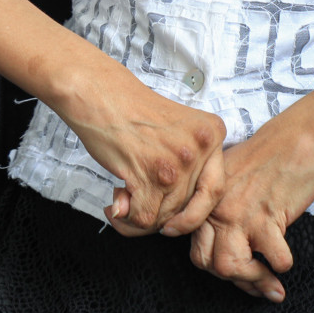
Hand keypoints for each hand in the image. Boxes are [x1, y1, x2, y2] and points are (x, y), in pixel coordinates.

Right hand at [54, 67, 225, 236]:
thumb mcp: (179, 129)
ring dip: (140, 218)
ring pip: (166, 216)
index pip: (215, 189)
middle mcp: (198, 149)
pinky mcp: (147, 175)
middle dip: (164, 217)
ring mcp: (174, 164)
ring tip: (122, 201)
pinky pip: (143, 217)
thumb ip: (188, 168)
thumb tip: (176, 216)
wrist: (98, 92)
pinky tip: (114, 205)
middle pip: (189, 206)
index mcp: (211, 134)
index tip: (179, 218)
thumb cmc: (131, 108)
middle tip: (142, 209)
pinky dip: (127, 220)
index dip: (196, 210)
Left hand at [188, 87, 313, 302]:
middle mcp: (218, 209)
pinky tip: (284, 260)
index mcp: (206, 200)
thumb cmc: (266, 155)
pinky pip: (273, 259)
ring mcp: (240, 215)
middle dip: (233, 278)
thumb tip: (219, 236)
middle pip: (208, 262)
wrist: (296, 141)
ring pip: (230, 266)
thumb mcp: (227, 174)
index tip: (228, 273)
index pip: (195, 246)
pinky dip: (281, 265)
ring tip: (270, 283)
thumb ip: (216, 203)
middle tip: (252, 279)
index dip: (211, 265)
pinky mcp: (268, 219)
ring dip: (254, 280)